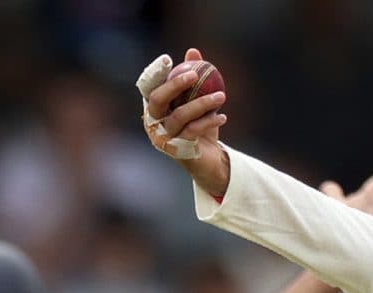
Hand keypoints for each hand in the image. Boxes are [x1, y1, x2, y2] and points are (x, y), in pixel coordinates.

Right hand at [139, 50, 229, 192]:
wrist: (208, 160)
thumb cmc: (200, 126)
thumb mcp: (198, 100)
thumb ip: (194, 78)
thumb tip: (193, 52)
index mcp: (154, 107)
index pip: (149, 86)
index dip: (155, 73)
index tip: (168, 59)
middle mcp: (153, 122)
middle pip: (158, 99)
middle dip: (175, 84)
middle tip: (195, 74)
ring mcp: (162, 138)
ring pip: (180, 115)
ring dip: (203, 103)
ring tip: (222, 95)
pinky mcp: (176, 150)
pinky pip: (194, 131)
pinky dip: (210, 121)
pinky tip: (223, 116)